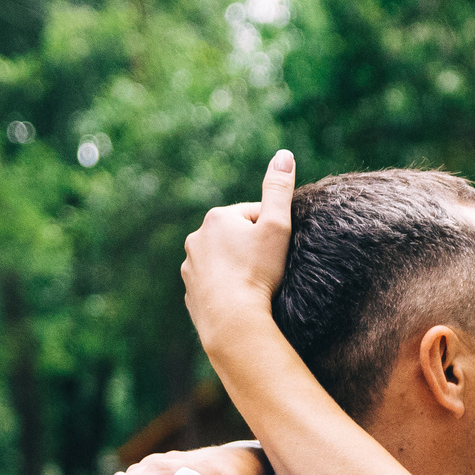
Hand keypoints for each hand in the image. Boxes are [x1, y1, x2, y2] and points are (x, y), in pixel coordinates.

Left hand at [181, 150, 296, 338]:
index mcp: (217, 217)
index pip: (254, 216)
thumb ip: (279, 189)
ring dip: (238, 269)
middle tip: (269, 270)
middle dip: (252, 249)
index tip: (278, 252)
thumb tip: (284, 153)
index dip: (272, 232)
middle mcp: (196, 238)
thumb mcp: (276, 226)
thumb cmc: (258, 271)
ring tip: (255, 286)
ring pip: (222, 261)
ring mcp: (190, 267)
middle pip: (236, 237)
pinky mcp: (190, 293)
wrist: (233, 321)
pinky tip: (241, 300)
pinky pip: (213, 285)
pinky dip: (226, 289)